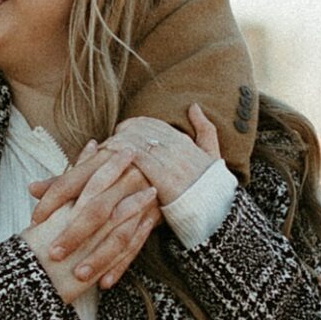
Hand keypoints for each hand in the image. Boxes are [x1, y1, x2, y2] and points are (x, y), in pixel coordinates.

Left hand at [23, 149, 159, 301]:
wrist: (163, 156)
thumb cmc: (116, 163)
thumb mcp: (92, 165)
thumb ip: (62, 181)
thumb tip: (31, 189)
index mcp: (103, 162)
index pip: (71, 183)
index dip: (52, 202)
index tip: (35, 221)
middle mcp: (123, 181)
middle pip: (96, 210)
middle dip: (75, 234)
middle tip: (54, 254)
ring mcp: (140, 201)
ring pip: (119, 233)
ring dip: (100, 256)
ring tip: (80, 275)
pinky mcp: (152, 218)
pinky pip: (137, 245)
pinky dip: (121, 265)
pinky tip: (105, 283)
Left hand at [98, 106, 221, 215]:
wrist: (216, 212)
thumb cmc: (212, 187)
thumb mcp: (213, 154)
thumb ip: (205, 129)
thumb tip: (194, 107)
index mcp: (185, 141)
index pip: (153, 124)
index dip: (135, 125)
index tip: (122, 131)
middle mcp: (177, 147)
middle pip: (142, 130)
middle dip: (123, 133)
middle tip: (109, 140)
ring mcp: (171, 161)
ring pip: (138, 141)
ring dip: (118, 143)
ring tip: (104, 149)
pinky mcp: (163, 178)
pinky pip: (138, 158)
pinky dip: (122, 154)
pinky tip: (109, 158)